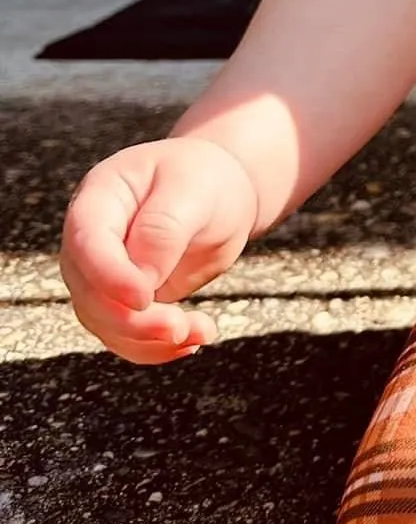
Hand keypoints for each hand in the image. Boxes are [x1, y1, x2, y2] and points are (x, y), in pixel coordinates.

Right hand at [58, 138, 258, 363]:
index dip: (109, 276)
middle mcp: (91, 241)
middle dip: (132, 320)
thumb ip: (164, 229)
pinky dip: (158, 346)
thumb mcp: (192, 189)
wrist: (219, 190)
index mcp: (99, 198)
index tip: (143, 297)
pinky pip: (128, 334)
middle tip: (178, 327)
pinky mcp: (124, 300)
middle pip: (90, 293)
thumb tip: (142, 279)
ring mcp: (103, 274)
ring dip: (148, 340)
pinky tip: (193, 339)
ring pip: (106, 323)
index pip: (87, 244)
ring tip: (199, 333)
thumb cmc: (202, 177)